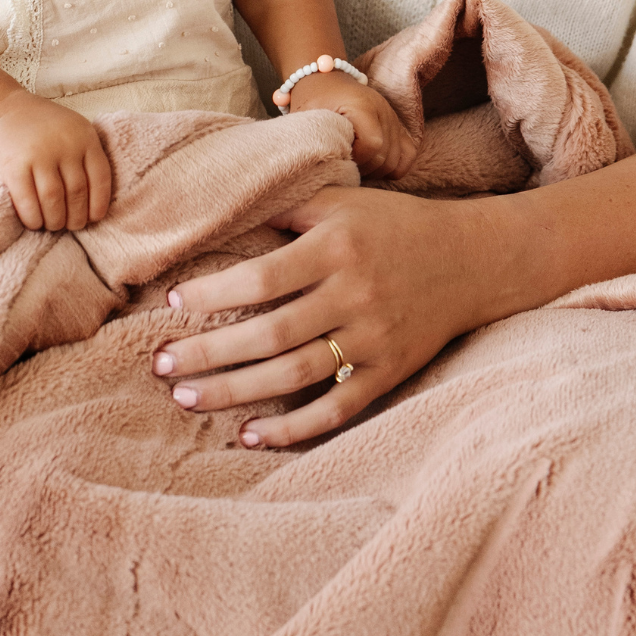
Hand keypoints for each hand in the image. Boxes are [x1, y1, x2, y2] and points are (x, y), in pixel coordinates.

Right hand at [0, 91, 113, 232]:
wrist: (2, 112)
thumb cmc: (43, 129)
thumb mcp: (72, 131)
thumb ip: (85, 157)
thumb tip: (95, 204)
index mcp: (84, 137)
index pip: (100, 178)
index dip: (99, 203)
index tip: (94, 218)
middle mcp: (64, 145)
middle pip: (77, 193)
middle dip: (76, 217)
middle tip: (71, 225)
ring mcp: (39, 155)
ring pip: (54, 200)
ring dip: (55, 221)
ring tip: (53, 225)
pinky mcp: (14, 167)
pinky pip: (28, 202)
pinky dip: (33, 218)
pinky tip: (34, 222)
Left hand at [150, 184, 510, 447]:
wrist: (473, 259)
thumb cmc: (394, 224)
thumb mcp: (343, 201)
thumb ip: (287, 208)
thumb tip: (224, 213)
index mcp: (336, 247)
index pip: (263, 277)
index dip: (215, 293)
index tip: (175, 303)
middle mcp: (354, 294)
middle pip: (270, 334)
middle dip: (210, 353)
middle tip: (162, 365)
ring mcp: (374, 338)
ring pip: (295, 375)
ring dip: (237, 392)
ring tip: (187, 398)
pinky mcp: (390, 373)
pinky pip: (336, 408)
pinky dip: (293, 428)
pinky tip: (250, 435)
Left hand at [282, 70, 417, 178]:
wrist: (326, 78)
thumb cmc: (313, 97)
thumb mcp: (307, 114)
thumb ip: (312, 137)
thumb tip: (314, 165)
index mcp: (363, 106)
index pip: (373, 146)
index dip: (357, 160)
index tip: (340, 159)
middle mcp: (384, 111)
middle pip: (385, 157)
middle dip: (364, 169)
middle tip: (345, 166)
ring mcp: (393, 119)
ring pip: (396, 160)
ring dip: (376, 170)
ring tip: (355, 165)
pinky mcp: (397, 126)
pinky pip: (407, 155)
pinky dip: (393, 166)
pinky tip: (374, 165)